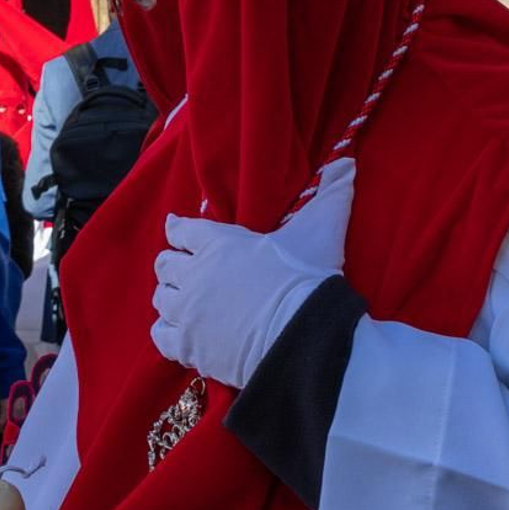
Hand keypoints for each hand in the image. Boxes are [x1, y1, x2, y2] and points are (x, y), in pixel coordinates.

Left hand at [151, 158, 354, 388]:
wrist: (300, 336)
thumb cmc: (306, 278)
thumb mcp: (321, 230)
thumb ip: (331, 195)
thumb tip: (347, 163)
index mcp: (218, 241)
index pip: (182, 228)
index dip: (179, 229)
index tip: (179, 230)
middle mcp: (195, 273)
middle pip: (164, 263)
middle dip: (174, 265)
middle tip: (189, 270)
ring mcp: (188, 311)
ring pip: (161, 298)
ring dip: (171, 297)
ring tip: (186, 302)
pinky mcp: (188, 346)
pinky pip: (161, 336)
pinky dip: (168, 333)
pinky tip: (183, 334)